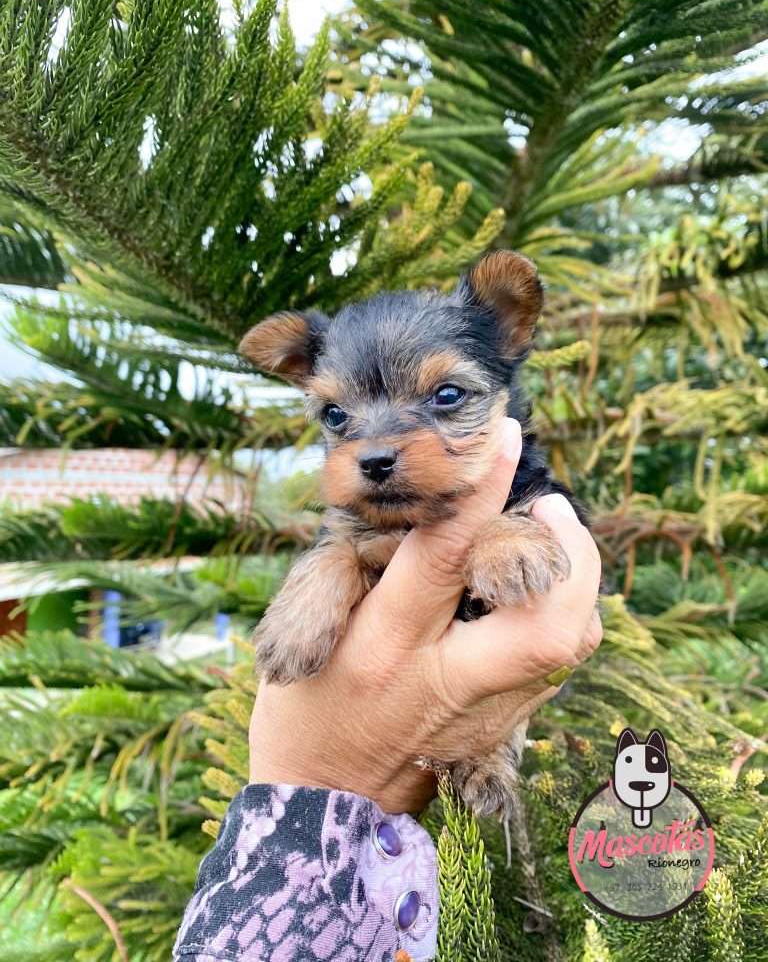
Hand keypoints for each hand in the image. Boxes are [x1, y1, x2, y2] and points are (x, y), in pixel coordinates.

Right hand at [248, 417, 601, 813]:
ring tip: (550, 540)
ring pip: (569, 645)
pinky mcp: (505, 733)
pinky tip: (538, 590)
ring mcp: (485, 718)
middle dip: (573, 555)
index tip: (509, 439)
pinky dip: (565, 614)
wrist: (328, 804)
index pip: (446, 557)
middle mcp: (445, 684)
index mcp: (384, 645)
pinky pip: (560, 665)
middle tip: (552, 507)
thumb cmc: (309, 704)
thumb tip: (436, 505)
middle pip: (546, 625)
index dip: (483, 491)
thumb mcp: (319, 622)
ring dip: (576, 581)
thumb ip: (372, 563)